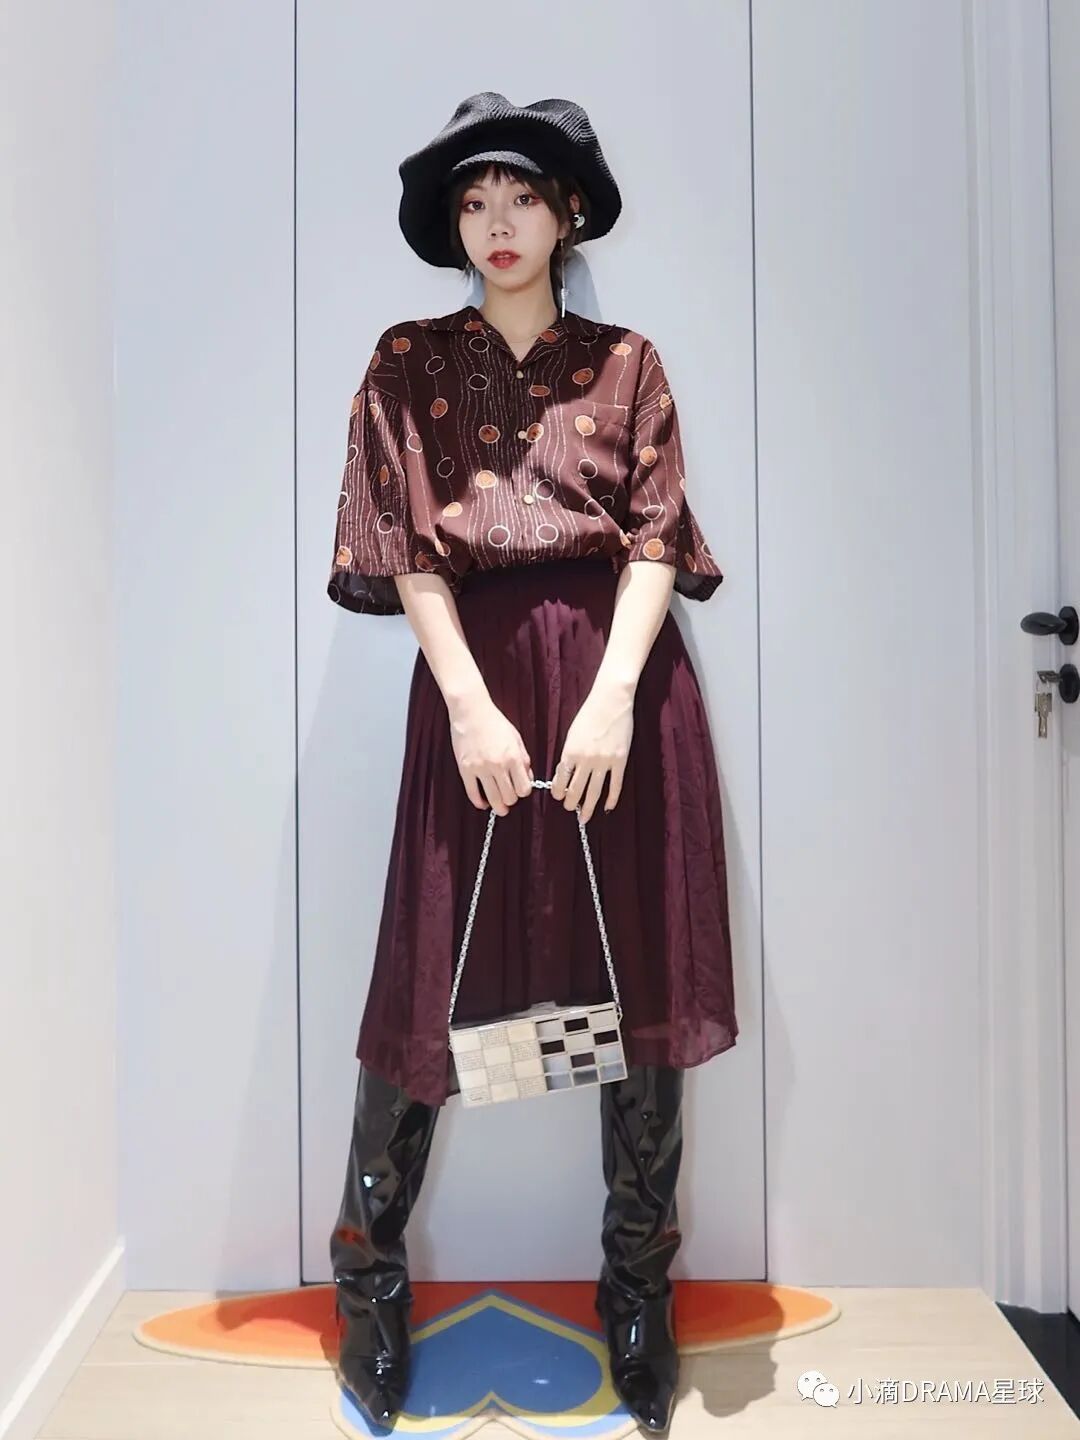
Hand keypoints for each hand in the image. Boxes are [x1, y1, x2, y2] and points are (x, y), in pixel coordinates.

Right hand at [448, 692, 533, 814]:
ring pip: (493, 799)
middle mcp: (498, 765)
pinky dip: (479, 802)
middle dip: (511, 799)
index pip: (524, 788)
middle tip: (509, 797)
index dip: (524, 791)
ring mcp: (480, 768)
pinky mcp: (465, 769)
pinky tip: (483, 803)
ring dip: (498, 806)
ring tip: (499, 807)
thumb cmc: (494, 722)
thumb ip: (523, 759)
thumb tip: (527, 778)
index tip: (520, 789)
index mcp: (513, 757)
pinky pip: (472, 793)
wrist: (471, 711)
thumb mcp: (516, 738)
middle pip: (510, 797)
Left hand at [550, 681, 633, 821]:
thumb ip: (569, 754)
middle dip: (571, 803)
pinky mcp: (620, 760)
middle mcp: (586, 760)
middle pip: (576, 789)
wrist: (611, 700)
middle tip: (570, 809)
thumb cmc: (589, 714)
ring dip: (588, 807)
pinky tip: (608, 807)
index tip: (558, 797)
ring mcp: (604, 761)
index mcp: (570, 752)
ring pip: (594, 791)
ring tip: (584, 817)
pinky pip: (616, 784)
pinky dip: (611, 798)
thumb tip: (566, 773)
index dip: (558, 792)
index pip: (561, 780)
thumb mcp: (572, 733)